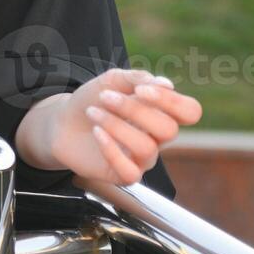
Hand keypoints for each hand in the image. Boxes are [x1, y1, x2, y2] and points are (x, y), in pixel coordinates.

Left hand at [48, 69, 202, 184]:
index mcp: (161, 112)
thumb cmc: (93, 100)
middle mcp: (157, 137)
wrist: (63, 122)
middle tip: (106, 98)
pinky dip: (111, 149)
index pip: (190, 112)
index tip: (141, 90)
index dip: (172, 101)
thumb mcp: (113, 80)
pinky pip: (130, 171)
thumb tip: (167, 84)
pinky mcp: (124, 175)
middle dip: (134, 110)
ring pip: (147, 147)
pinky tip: (96, 133)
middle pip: (168, 129)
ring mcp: (142, 158)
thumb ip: (138, 78)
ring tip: (93, 112)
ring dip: (116, 125)